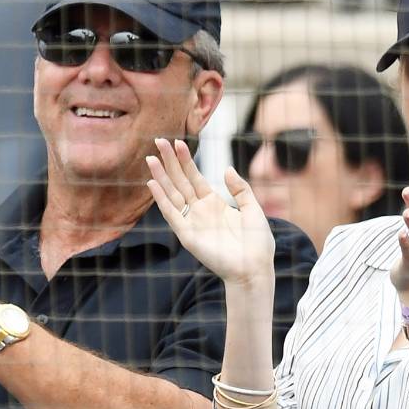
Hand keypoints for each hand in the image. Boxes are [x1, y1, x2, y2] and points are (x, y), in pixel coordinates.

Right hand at [148, 138, 274, 289]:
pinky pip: (172, 215)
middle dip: (169, 162)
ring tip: (150, 158)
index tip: (177, 141)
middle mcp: (200, 211)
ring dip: (161, 177)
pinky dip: (161, 200)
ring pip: (172, 195)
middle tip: (158, 141)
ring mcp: (192, 222)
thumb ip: (241, 188)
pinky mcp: (188, 236)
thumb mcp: (253, 208)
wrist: (255, 268)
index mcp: (214, 204)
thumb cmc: (257, 242)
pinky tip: (152, 184)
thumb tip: (227, 169)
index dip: (186, 160)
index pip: (195, 177)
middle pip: (180, 182)